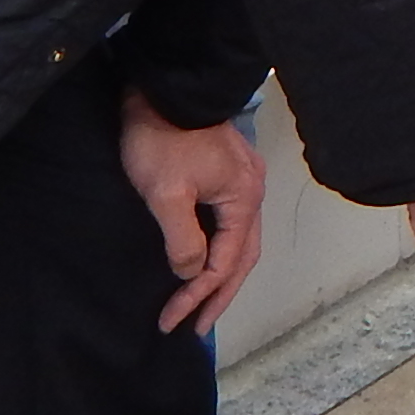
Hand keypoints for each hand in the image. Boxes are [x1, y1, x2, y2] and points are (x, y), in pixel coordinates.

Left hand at [116, 90, 264, 335]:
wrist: (164, 87)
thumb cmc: (162, 138)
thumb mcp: (166, 194)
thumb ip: (182, 240)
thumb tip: (191, 272)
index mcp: (243, 198)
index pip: (226, 262)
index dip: (199, 295)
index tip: (172, 319)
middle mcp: (252, 190)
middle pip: (242, 256)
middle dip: (218, 295)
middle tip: (195, 327)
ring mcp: (242, 179)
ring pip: (238, 239)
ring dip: (220, 274)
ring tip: (200, 302)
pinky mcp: (226, 171)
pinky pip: (230, 223)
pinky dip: (219, 249)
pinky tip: (204, 258)